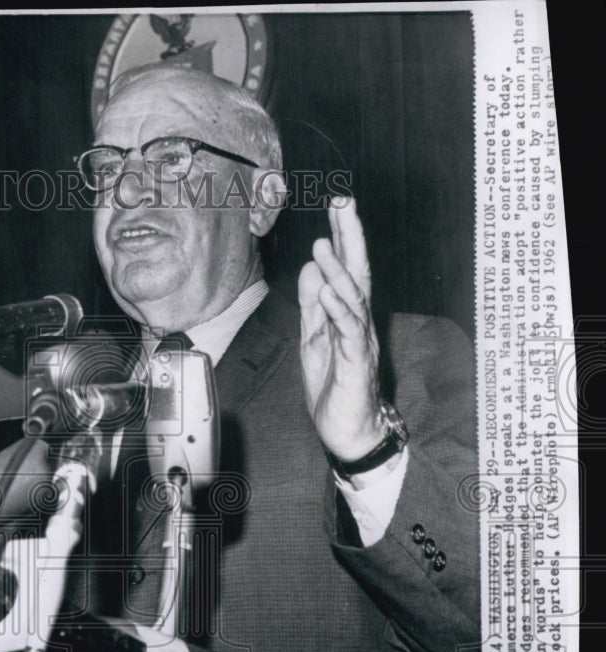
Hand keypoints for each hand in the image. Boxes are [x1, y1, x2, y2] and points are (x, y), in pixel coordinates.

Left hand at [298, 197, 384, 460]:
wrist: (348, 431)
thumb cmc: (334, 384)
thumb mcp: (314, 338)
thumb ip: (312, 304)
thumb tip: (310, 267)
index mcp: (348, 313)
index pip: (347, 267)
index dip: (343, 236)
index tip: (338, 204)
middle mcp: (359, 321)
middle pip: (358, 272)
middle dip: (351, 236)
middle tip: (344, 202)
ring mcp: (360, 340)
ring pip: (353, 298)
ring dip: (338, 269)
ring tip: (324, 242)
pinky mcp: (357, 363)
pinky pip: (349, 332)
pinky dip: (338, 309)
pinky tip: (328, 291)